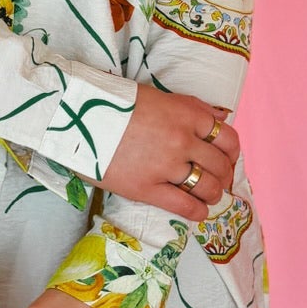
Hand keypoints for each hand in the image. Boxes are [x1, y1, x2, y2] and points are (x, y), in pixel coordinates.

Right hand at [99, 87, 238, 219]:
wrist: (75, 116)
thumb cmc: (114, 102)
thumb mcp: (158, 96)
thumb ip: (191, 107)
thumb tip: (221, 117)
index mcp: (187, 114)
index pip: (227, 138)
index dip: (232, 153)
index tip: (227, 159)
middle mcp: (182, 140)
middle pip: (220, 165)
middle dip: (224, 176)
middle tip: (218, 181)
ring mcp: (166, 166)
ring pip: (208, 188)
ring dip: (214, 194)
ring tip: (208, 196)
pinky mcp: (147, 188)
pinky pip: (185, 206)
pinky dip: (198, 211)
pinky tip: (198, 211)